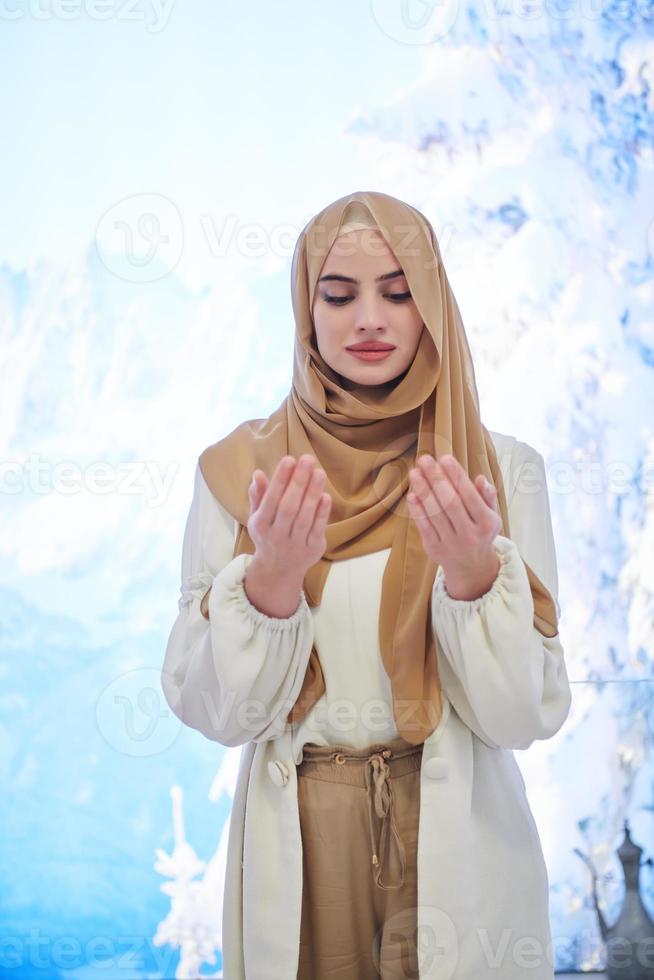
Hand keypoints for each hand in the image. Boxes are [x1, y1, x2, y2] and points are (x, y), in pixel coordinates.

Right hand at [248, 454, 332, 578]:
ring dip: (312, 493)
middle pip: (288, 507)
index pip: (271, 500)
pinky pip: (318, 529)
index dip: (280, 480)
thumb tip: (257, 474)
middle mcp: (276, 536)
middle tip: (307, 458)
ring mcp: (295, 544)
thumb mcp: (258, 517)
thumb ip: (258, 495)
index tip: (289, 459)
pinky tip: (325, 495)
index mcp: (261, 525)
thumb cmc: (269, 534)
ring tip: (319, 472)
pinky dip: (322, 513)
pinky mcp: (312, 550)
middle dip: (298, 482)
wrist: (278, 570)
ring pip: (304, 517)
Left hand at [407, 453, 500, 584]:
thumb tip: (481, 479)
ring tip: (415, 473)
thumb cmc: (480, 532)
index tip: (445, 458)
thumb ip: (487, 497)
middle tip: (425, 459)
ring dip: (423, 491)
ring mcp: (451, 543)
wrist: (471, 567)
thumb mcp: (491, 516)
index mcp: (486, 522)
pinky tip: (412, 494)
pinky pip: (424, 526)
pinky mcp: (434, 549)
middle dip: (436, 478)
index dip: (456, 475)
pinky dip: (417, 510)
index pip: (470, 495)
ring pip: (435, 513)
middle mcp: (470, 534)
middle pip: (450, 502)